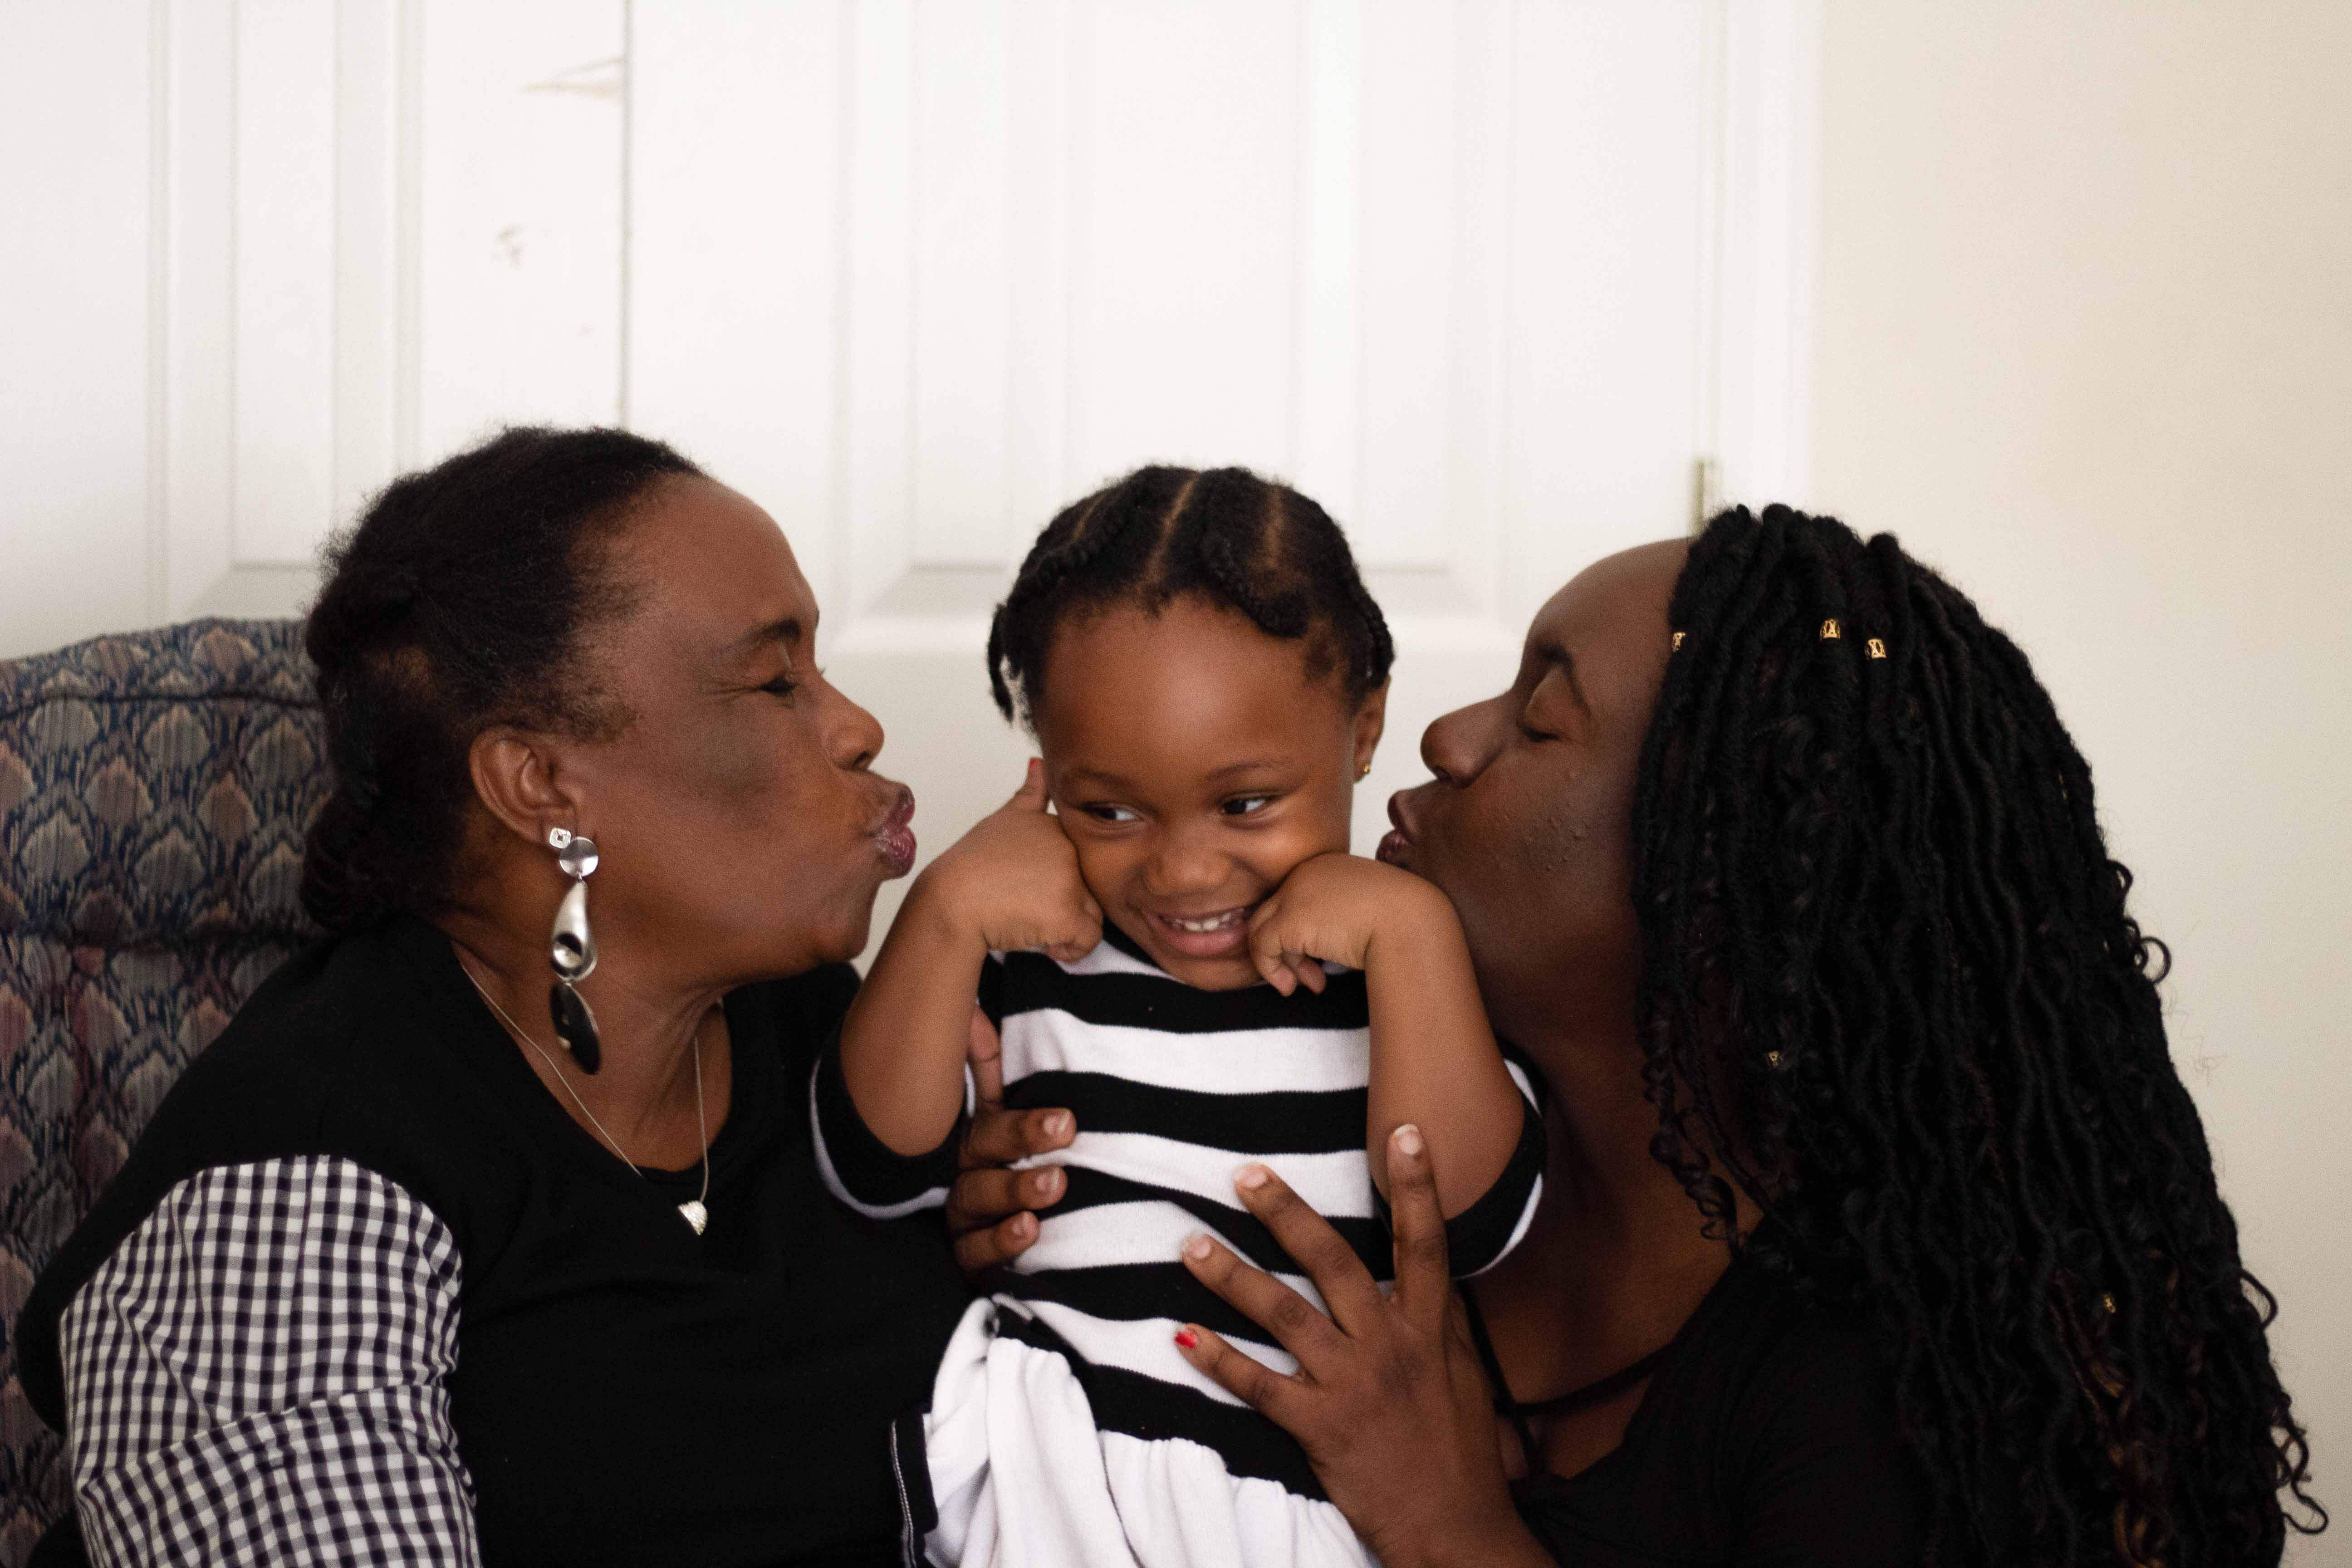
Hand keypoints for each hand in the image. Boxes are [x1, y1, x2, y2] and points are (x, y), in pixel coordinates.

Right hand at [916, 759, 1102, 962]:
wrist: (949, 901)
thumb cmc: (969, 866)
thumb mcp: (1002, 820)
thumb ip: (1029, 794)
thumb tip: (1038, 761)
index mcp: (1056, 826)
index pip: (1079, 860)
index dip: (1056, 879)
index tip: (1025, 885)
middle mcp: (1068, 848)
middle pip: (1087, 887)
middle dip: (1063, 902)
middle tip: (1024, 905)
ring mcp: (1071, 880)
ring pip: (1092, 914)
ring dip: (1067, 926)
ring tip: (1031, 922)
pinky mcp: (1068, 915)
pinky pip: (1088, 941)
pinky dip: (1070, 950)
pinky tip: (1043, 943)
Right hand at [946, 1007, 1075, 1274]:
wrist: (1013, 1213)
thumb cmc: (1015, 1146)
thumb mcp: (1006, 1102)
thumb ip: (989, 1063)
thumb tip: (975, 1014)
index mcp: (974, 1133)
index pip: (991, 1123)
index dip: (1025, 1124)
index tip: (1068, 1121)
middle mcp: (962, 1171)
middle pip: (981, 1159)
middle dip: (1022, 1150)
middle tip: (1064, 1146)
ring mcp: (963, 1215)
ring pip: (975, 1205)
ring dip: (1012, 1195)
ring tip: (1052, 1189)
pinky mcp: (970, 1253)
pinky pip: (974, 1255)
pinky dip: (998, 1244)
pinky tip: (1029, 1231)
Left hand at [1173, 1128, 1547, 1567]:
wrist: (1455, 1527)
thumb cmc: (1461, 1451)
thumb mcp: (1463, 1373)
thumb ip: (1439, 1318)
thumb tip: (1428, 1268)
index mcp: (1429, 1328)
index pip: (1425, 1243)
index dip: (1417, 1187)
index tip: (1402, 1132)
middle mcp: (1390, 1346)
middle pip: (1334, 1262)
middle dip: (1287, 1214)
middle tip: (1246, 1175)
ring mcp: (1352, 1385)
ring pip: (1284, 1314)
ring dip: (1232, 1277)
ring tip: (1190, 1246)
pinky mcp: (1320, 1428)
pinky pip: (1260, 1387)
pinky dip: (1219, 1362)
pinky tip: (1183, 1339)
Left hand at [1247, 852, 1446, 996]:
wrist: (1413, 923)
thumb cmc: (1402, 920)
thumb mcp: (1364, 907)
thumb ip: (1336, 914)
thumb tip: (1320, 939)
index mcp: (1325, 866)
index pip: (1293, 899)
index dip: (1299, 934)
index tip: (1316, 959)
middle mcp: (1304, 873)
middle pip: (1274, 913)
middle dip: (1286, 950)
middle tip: (1306, 977)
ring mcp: (1293, 893)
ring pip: (1262, 929)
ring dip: (1281, 964)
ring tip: (1307, 985)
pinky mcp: (1289, 919)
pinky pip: (1262, 946)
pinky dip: (1272, 970)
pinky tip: (1296, 986)